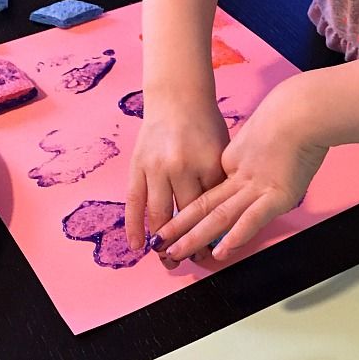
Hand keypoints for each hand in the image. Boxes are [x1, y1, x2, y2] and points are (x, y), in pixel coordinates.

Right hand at [125, 97, 229, 261]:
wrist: (177, 97)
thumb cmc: (205, 125)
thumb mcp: (222, 152)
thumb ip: (220, 183)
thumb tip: (224, 219)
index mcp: (208, 165)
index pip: (212, 209)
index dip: (214, 234)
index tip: (216, 253)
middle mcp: (181, 168)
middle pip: (186, 216)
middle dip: (190, 243)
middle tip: (194, 262)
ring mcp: (156, 168)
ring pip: (159, 214)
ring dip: (163, 242)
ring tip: (168, 260)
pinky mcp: (137, 166)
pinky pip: (134, 202)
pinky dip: (134, 225)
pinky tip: (137, 246)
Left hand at [151, 77, 327, 262]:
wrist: (302, 110)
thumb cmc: (288, 116)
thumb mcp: (258, 137)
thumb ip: (248, 157)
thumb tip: (247, 169)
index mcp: (233, 164)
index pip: (208, 194)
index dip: (188, 213)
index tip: (172, 228)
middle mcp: (238, 177)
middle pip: (203, 206)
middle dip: (180, 229)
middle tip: (159, 245)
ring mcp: (255, 186)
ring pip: (219, 215)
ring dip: (196, 237)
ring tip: (175, 253)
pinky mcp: (276, 195)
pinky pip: (251, 218)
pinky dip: (235, 236)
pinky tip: (220, 252)